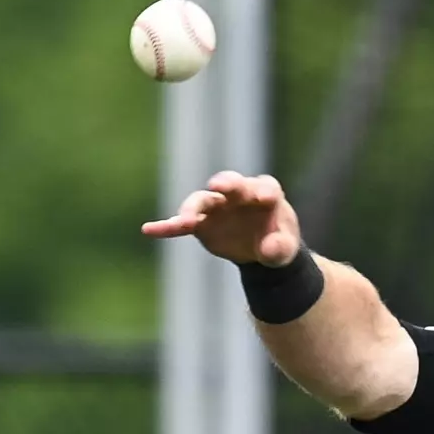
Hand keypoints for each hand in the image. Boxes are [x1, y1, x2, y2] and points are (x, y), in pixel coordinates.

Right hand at [141, 171, 302, 265]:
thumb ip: (279, 248)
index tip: (264, 198)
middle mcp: (239, 194)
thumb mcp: (284, 249)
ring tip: (184, 220)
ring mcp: (218, 206)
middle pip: (231, 184)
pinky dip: (167, 227)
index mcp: (266, 193)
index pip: (266, 187)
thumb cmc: (277, 242)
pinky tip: (149, 230)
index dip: (264, 191)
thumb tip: (267, 249)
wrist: (262, 250)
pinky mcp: (202, 223)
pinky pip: (182, 224)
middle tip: (217, 185)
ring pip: (202, 202)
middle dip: (225, 183)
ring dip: (192, 208)